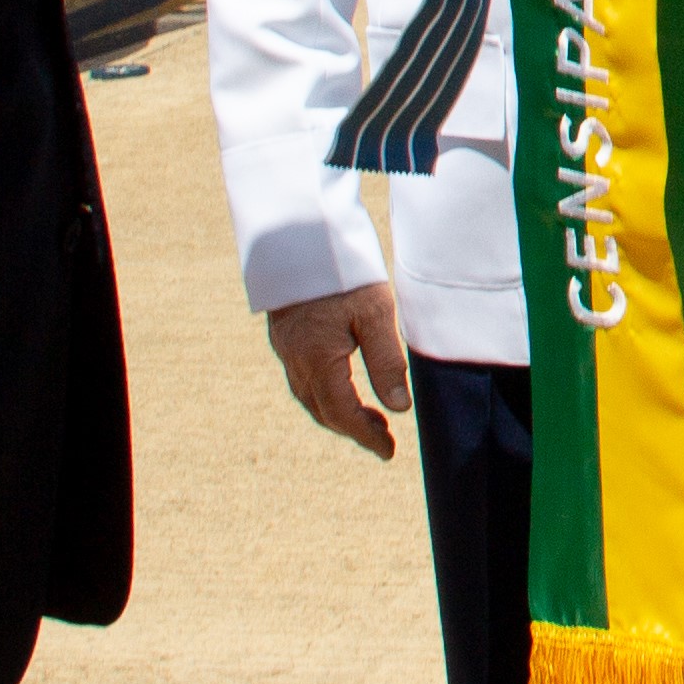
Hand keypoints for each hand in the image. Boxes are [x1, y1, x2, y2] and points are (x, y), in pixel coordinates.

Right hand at [265, 281, 412, 459]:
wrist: (297, 231)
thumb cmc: (342, 269)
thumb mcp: (375, 312)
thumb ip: (386, 362)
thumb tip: (399, 408)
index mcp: (317, 359)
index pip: (342, 413)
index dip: (365, 436)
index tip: (388, 452)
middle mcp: (295, 358)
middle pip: (322, 409)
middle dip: (352, 428)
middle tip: (382, 438)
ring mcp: (285, 345)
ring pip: (308, 394)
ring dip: (337, 412)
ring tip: (368, 416)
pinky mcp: (284, 331)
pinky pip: (301, 376)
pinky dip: (323, 391)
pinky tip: (341, 382)